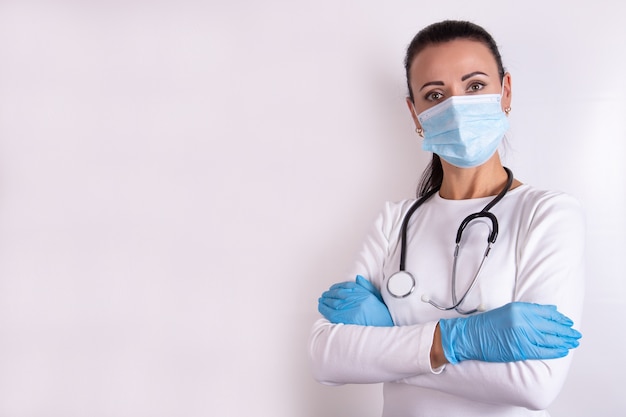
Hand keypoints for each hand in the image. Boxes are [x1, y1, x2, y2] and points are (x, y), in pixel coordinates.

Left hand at [318, 275, 393, 326]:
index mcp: (365, 294)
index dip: (338, 287)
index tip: (332, 288)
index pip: (348, 286)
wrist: (386, 330)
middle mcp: (358, 300)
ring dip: (325, 301)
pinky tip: (322, 307)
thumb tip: (357, 278)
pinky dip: (325, 309)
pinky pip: (332, 313)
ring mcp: (353, 310)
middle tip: (324, 295)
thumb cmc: (382, 316)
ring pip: (334, 302)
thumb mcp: (377, 298)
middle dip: (330, 294)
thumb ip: (367, 287)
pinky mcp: (348, 320)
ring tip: (321, 300)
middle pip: (339, 294)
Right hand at [439, 302, 581, 363]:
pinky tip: (563, 350)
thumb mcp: (507, 310)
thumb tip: (550, 311)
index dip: (560, 318)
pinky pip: (543, 351)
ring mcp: (522, 336)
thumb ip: (528, 310)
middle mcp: (522, 321)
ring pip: (550, 339)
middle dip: (566, 331)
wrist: (471, 337)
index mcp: (519, 308)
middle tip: (576, 334)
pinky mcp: (521, 349)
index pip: (546, 312)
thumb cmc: (487, 324)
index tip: (568, 322)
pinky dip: (555, 351)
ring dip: (564, 341)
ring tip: (573, 342)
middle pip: (551, 326)